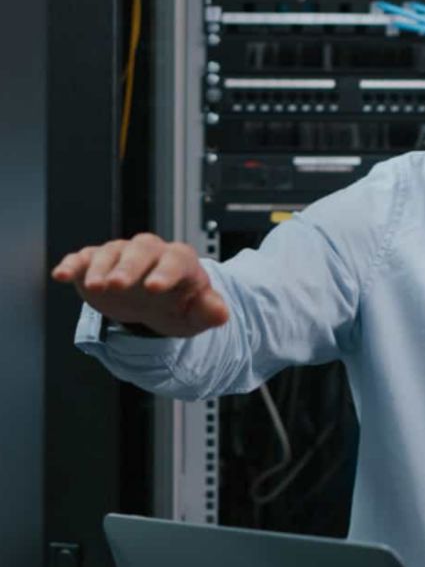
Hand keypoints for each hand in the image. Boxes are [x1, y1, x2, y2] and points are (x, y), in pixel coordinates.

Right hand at [51, 233, 228, 337]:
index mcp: (180, 262)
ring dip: (101, 268)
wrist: (158, 304)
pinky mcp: (97, 262)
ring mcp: (122, 255)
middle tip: (117, 286)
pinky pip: (83, 258)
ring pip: (111, 253)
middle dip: (128, 268)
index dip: (166, 273)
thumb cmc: (180, 306)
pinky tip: (62, 275)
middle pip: (140, 251)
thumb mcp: (198, 314)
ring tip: (94, 288)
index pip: (176, 261)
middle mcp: (150, 252)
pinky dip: (72, 264)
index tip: (155, 289)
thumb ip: (210, 311)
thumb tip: (221, 312)